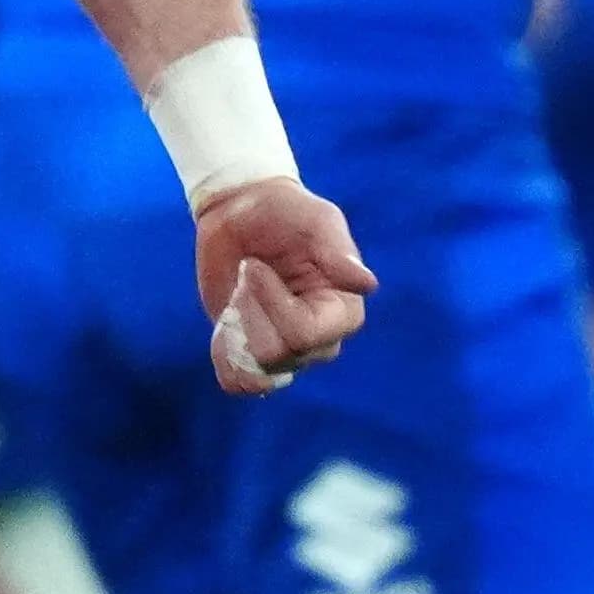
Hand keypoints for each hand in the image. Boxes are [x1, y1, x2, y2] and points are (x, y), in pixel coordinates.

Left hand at [192, 178, 374, 395]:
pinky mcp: (253, 354)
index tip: (253, 265)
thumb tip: (367, 284)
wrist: (242, 213)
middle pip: (277, 355)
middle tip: (246, 274)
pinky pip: (238, 382)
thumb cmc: (285, 212)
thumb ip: (336, 251)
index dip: (271, 301)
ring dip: (236, 329)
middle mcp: (320, 341)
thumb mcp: (314, 219)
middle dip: (250, 310)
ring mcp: (287, 352)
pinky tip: (226, 324)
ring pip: (256, 370)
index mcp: (343, 311)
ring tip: (239, 296)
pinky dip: (226, 358)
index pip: (304, 335)